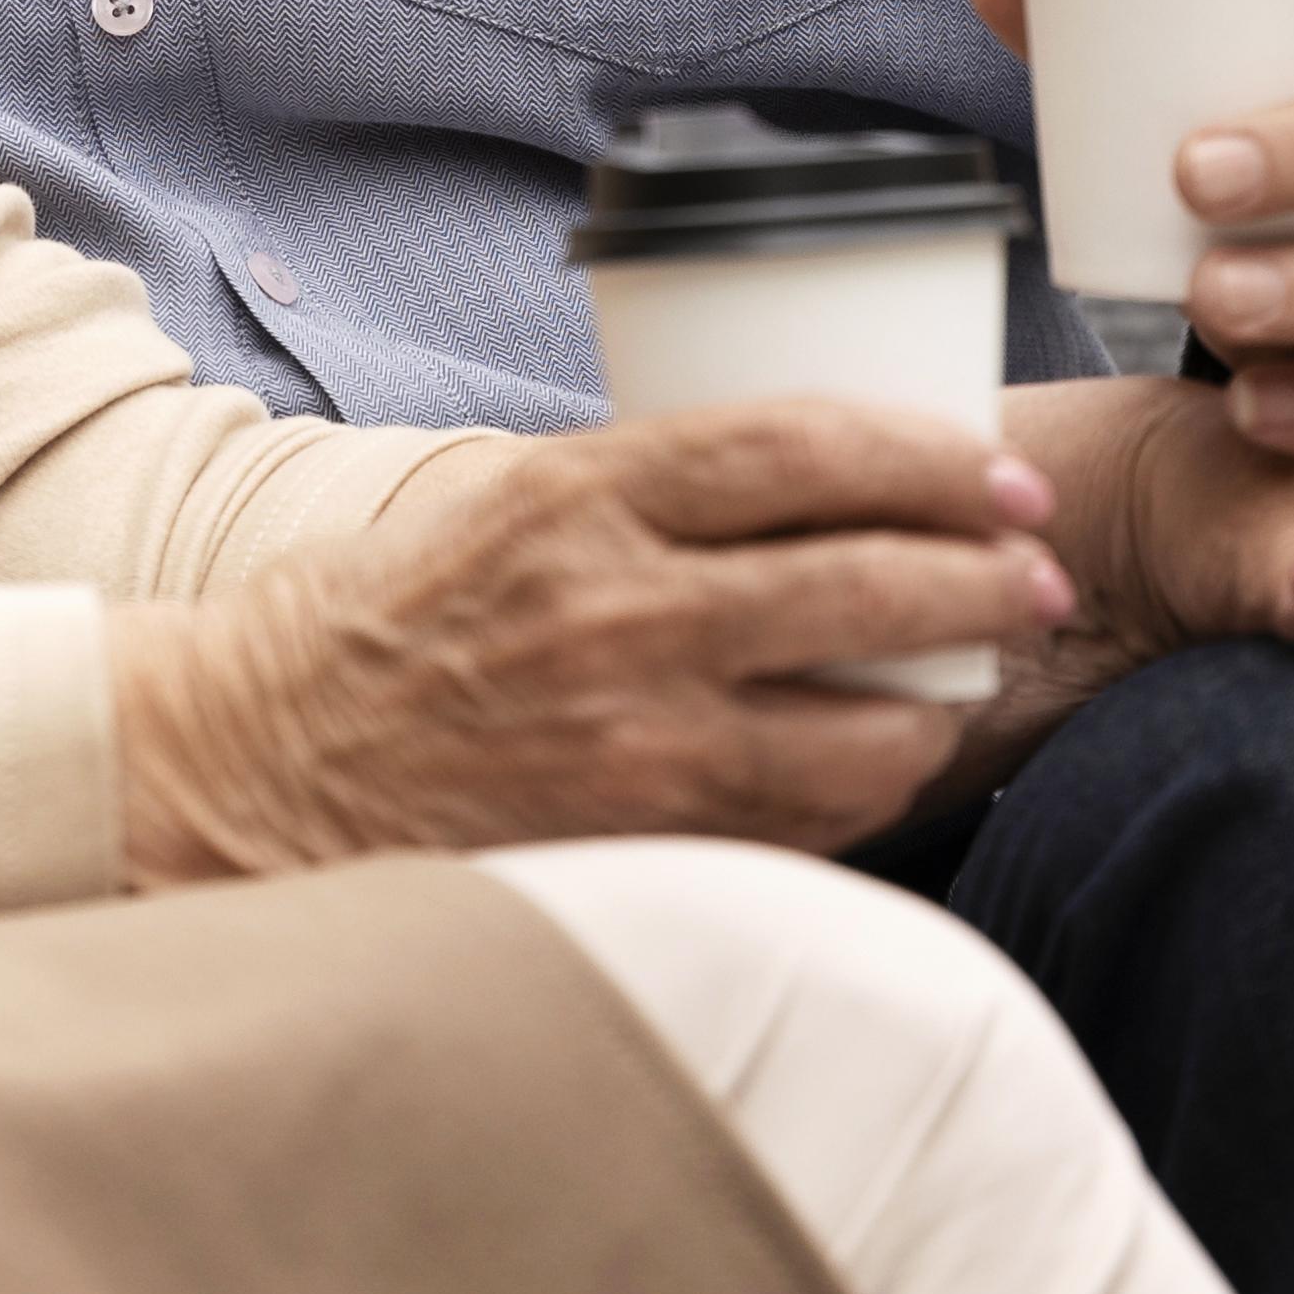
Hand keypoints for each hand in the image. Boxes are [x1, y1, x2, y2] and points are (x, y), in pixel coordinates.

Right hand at [108, 402, 1075, 883]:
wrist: (255, 765)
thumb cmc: (380, 623)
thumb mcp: (504, 504)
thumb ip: (642, 496)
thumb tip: (811, 483)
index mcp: (576, 498)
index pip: (797, 449)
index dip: (927, 456)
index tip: (1001, 470)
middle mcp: (612, 613)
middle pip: (860, 580)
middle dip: (982, 574)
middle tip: (1038, 569)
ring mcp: (628, 741)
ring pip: (859, 725)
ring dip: (946, 700)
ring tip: (980, 676)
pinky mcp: (634, 844)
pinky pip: (802, 824)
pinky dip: (866, 791)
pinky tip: (889, 762)